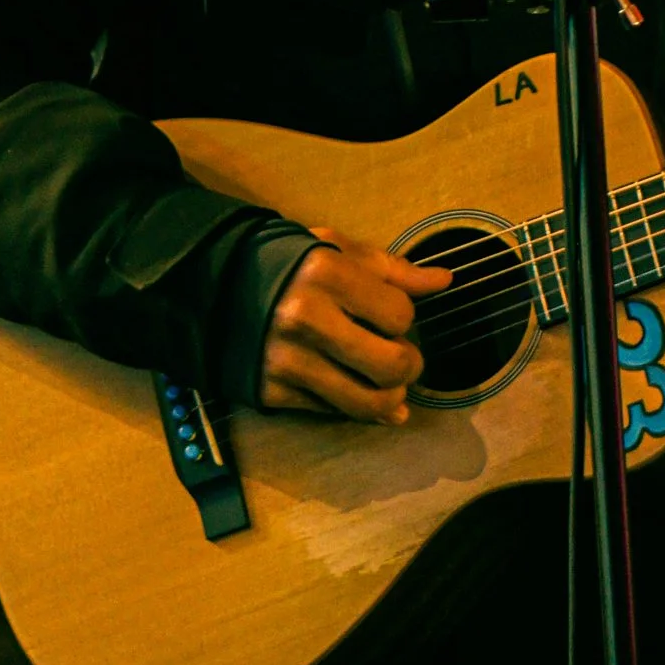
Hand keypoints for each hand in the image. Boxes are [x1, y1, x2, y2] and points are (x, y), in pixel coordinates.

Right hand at [258, 232, 452, 423]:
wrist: (219, 289)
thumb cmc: (292, 265)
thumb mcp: (339, 250)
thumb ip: (394, 270)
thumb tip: (445, 281)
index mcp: (327, 274)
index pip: (399, 315)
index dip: (403, 319)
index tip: (389, 316)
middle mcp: (306, 319)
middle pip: (391, 366)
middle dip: (409, 367)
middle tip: (402, 360)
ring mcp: (289, 360)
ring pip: (367, 403)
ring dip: (390, 399)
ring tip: (389, 387)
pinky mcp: (274, 392)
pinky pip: (333, 414)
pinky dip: (356, 410)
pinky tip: (362, 398)